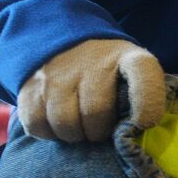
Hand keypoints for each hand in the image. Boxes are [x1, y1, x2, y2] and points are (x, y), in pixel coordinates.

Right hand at [18, 39, 163, 141]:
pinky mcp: (29, 86)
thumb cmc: (109, 72)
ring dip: (74, 135)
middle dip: (99, 132)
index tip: (144, 123)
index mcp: (128, 58)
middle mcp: (92, 62)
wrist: (64, 42)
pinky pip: (38, 125)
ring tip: (80, 127)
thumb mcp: (134, 74)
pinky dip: (48, 134)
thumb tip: (136, 133)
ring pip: (65, 124)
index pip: (144, 76)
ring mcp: (57, 72)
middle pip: (95, 113)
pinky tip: (57, 124)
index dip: (147, 104)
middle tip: (100, 130)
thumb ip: (143, 99)